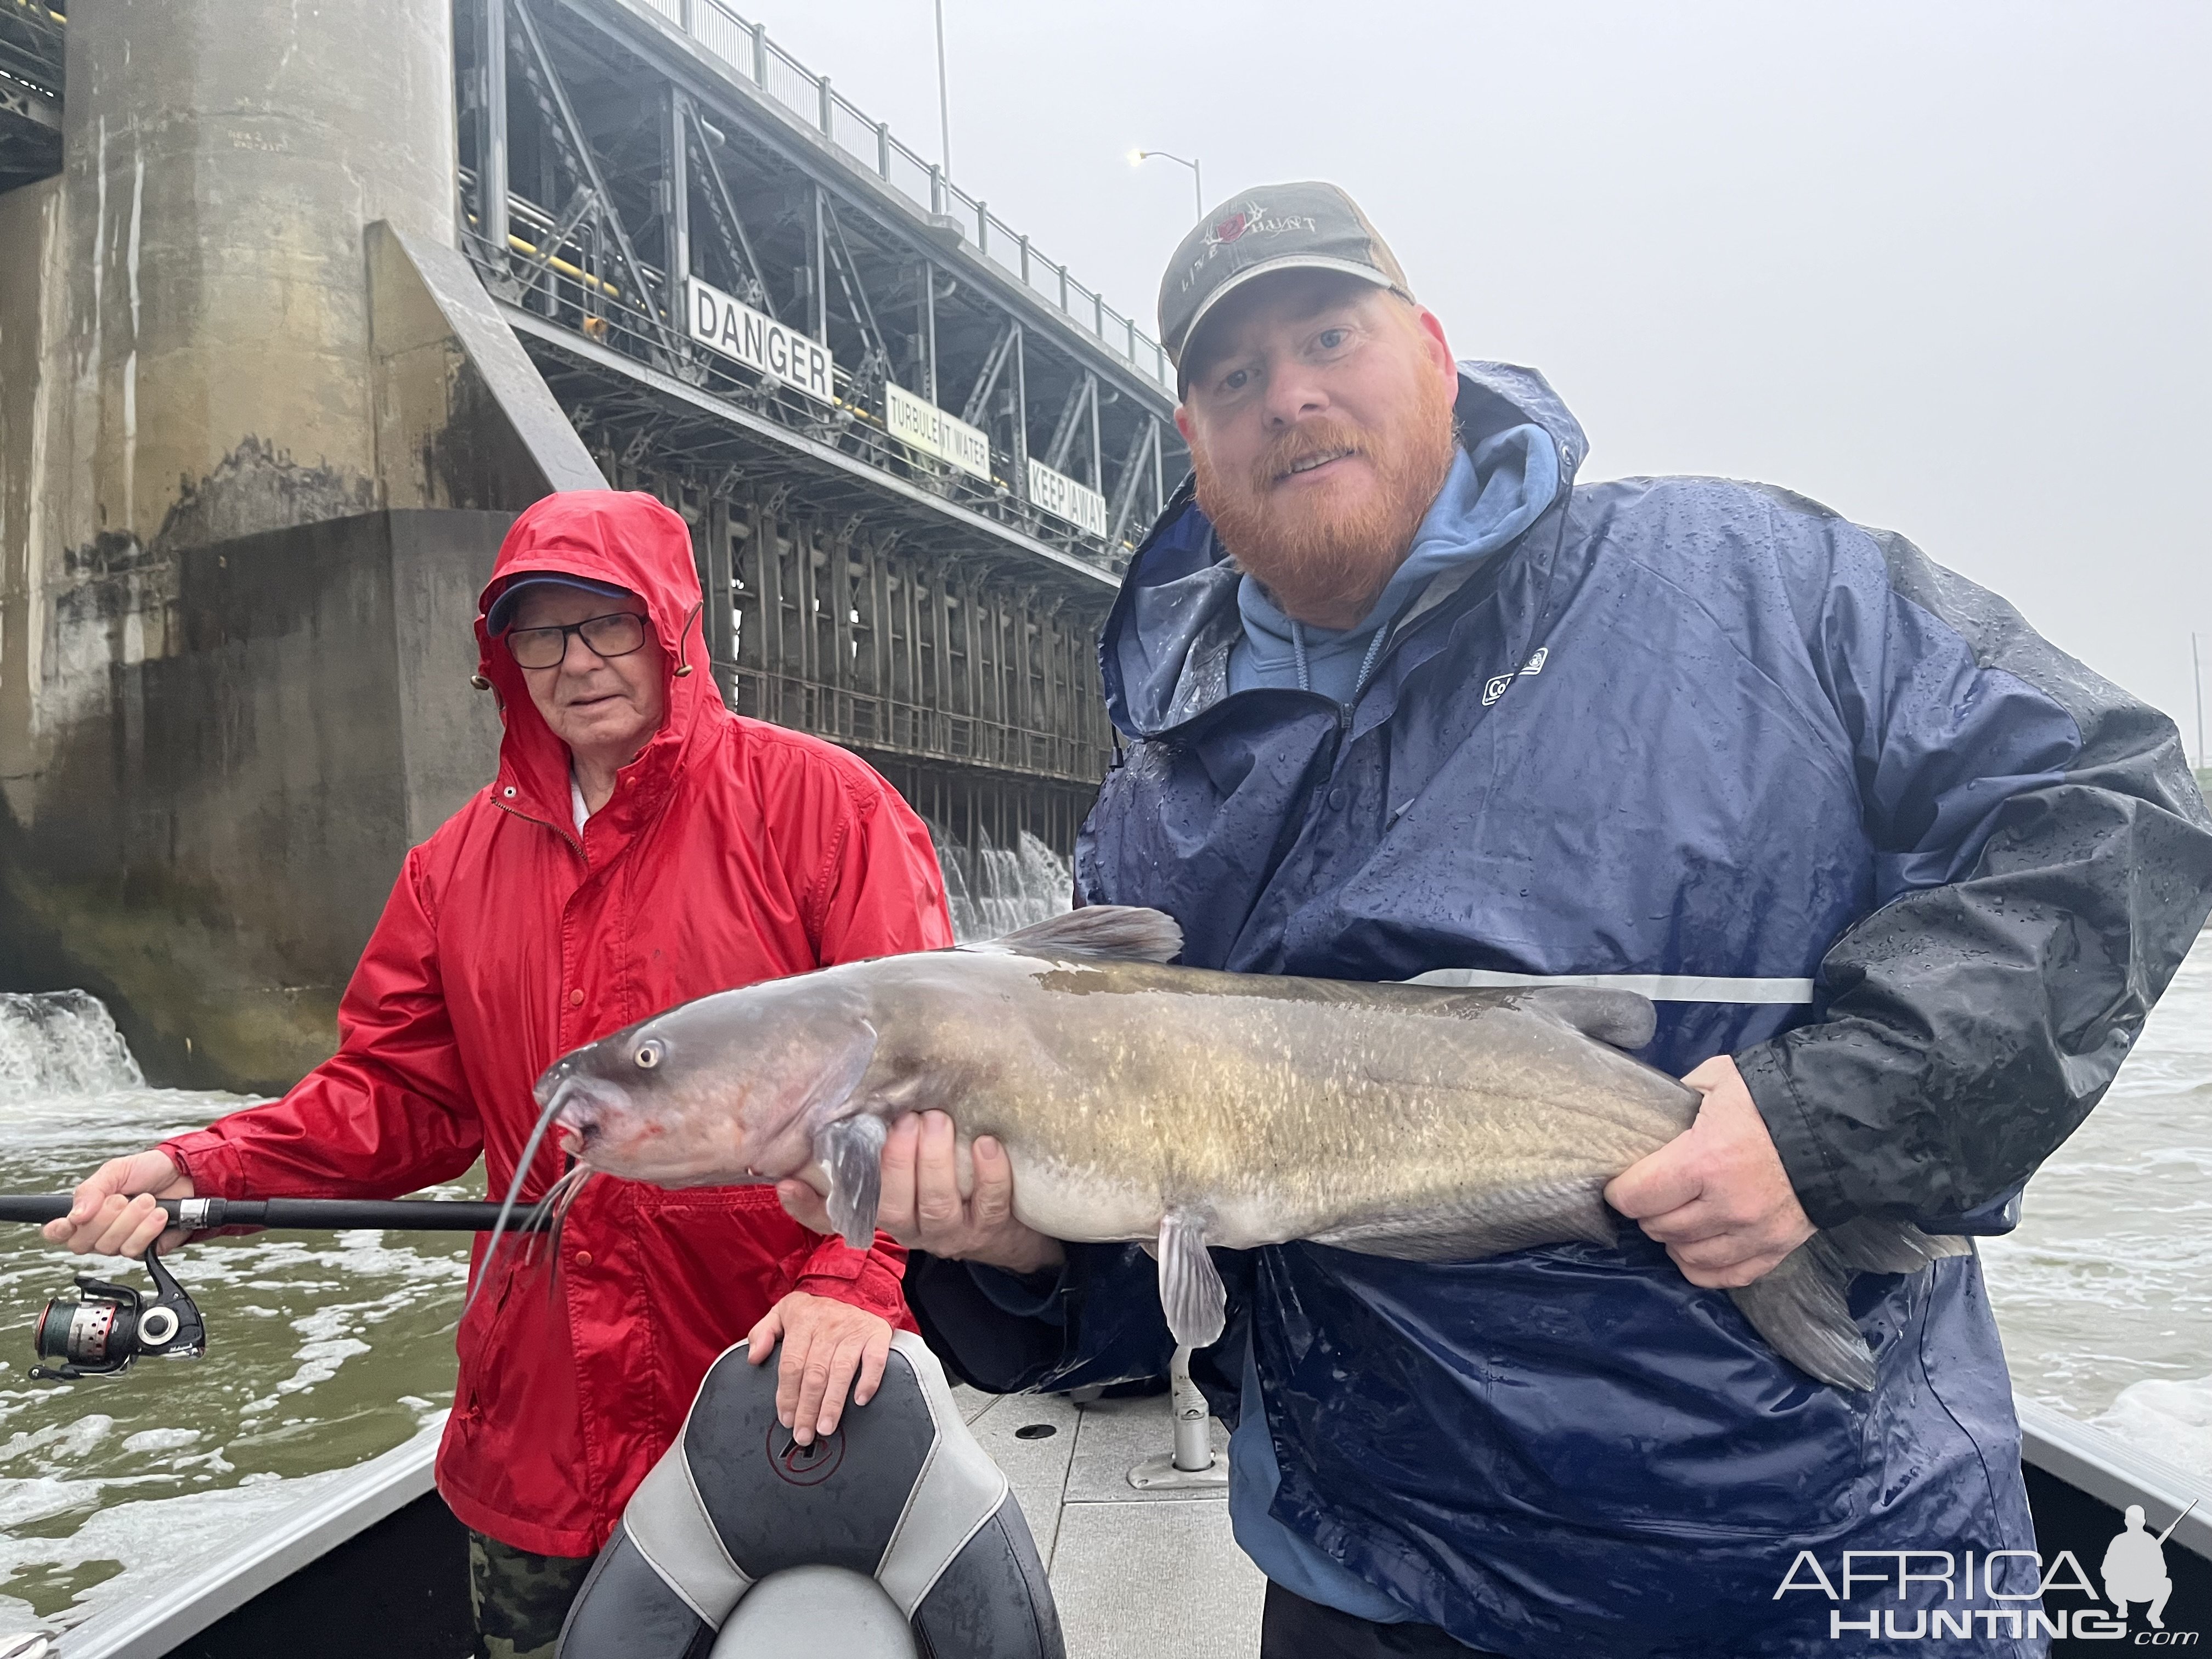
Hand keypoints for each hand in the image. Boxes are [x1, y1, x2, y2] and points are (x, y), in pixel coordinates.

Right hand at [41, 1152, 195, 1257]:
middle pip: (82, 1243)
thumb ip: (91, 1191)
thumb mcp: (116, 1171)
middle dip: (105, 1219)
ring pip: (110, 1247)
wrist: (187, 1174)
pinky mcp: (145, 1249)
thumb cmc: (149, 1171)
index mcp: (87, 1212)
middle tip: (123, 1199)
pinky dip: (148, 1230)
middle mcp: (101, 1232)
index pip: (58, 1232)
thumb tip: (74, 1216)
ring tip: (148, 1201)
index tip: (69, 1222)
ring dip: (131, 1220)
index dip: (58, 1231)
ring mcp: (122, 1242)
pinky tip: (160, 1215)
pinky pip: (136, 1250)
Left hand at [745, 1291, 893, 1446]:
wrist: (855, 1284)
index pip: (791, 1364)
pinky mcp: (876, 1335)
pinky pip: (874, 1360)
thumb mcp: (783, 1311)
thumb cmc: (815, 1306)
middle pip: (815, 1373)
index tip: (786, 1418)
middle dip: (807, 1408)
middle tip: (804, 1434)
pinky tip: (860, 1400)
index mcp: (802, 1321)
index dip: (787, 1395)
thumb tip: (753, 1357)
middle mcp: (828, 1326)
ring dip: (832, 1403)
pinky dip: (868, 1381)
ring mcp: (853, 1331)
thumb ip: (763, 1333)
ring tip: (826, 1427)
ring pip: (841, 1372)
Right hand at [776, 1110, 1063, 1275]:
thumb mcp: (906, 1173)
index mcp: (883, 1213)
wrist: (1007, 1227)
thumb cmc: (947, 1185)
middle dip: (896, 1162)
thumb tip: (815, 1132)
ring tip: (938, 1120)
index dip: (807, 1207)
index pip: (835, 1217)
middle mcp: (911, 1228)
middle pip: (892, 1207)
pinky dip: (990, 1175)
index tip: (786, 1181)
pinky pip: (990, 1205)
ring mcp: (952, 1232)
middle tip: (906, 1119)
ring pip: (937, 1206)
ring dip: (936, 1162)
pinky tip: (987, 1144)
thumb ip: (872, 1152)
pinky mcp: (992, 1229)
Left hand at [1603, 1056, 1815, 1288]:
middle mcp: (1728, 1205)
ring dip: (1672, 1238)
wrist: (1840, 1125)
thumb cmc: (1772, 1097)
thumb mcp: (1717, 1079)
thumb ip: (1678, 1098)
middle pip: (1660, 1226)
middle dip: (1647, 1211)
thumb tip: (1651, 1115)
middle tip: (1651, 1196)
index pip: (1639, 1196)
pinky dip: (1702, 1266)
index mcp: (1705, 1160)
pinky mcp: (1777, 1249)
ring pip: (1688, 1254)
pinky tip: (1694, 1250)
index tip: (1621, 1184)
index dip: (1621, 1191)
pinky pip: (1726, 1275)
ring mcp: (1755, 1233)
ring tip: (1673, 1219)